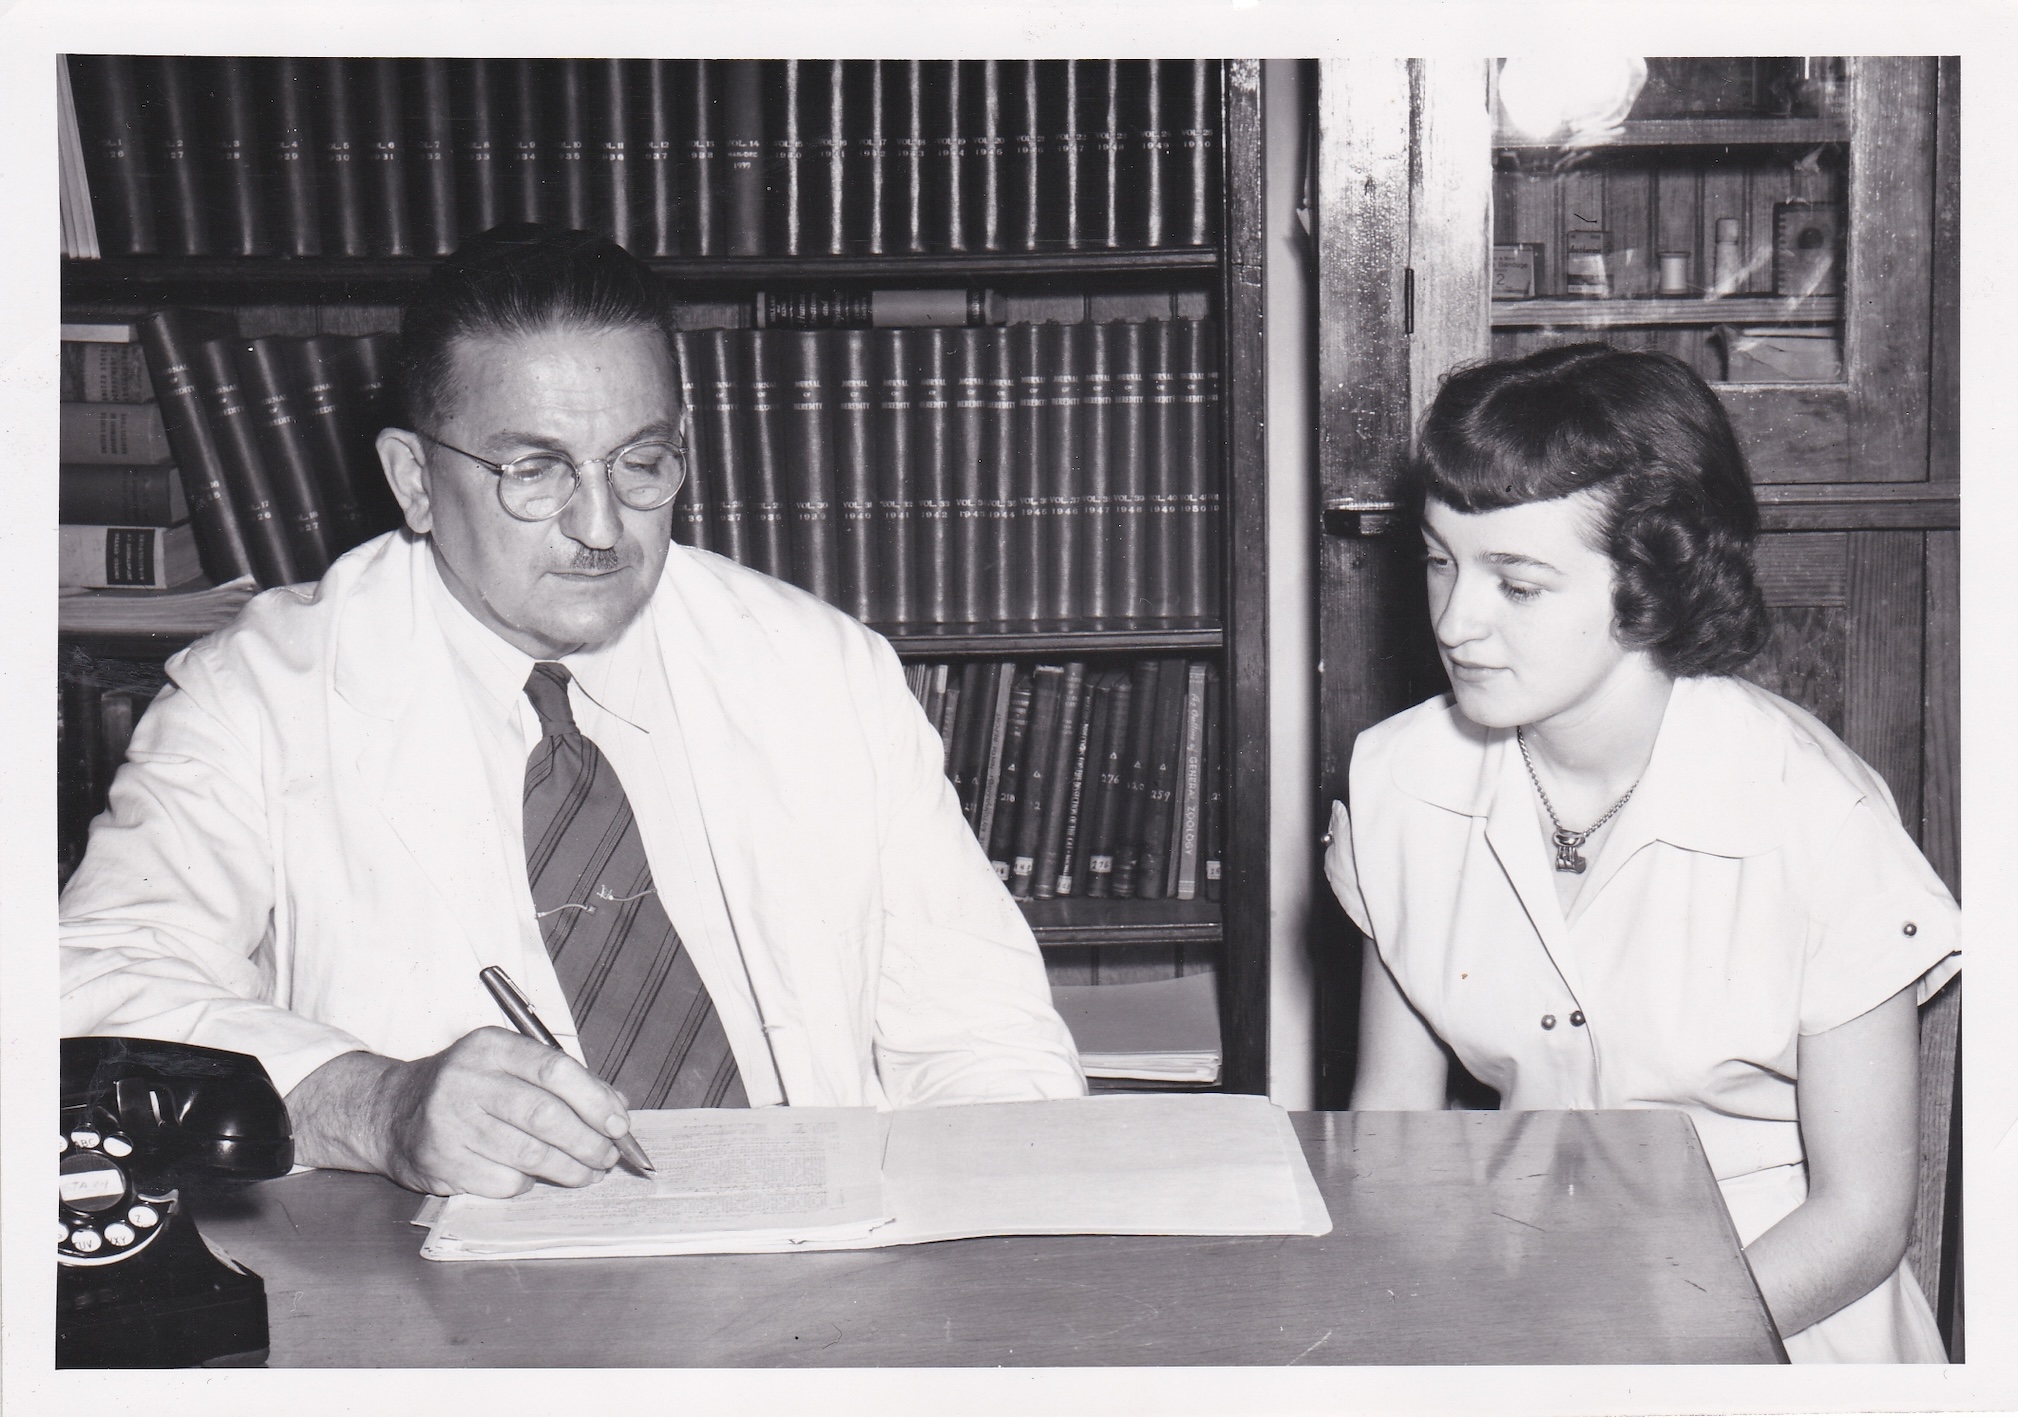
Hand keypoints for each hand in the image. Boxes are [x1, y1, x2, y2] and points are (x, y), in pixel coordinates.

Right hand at [288, 1030, 635, 1196]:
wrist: (392, 1111)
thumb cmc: (469, 1088)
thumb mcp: (510, 1065)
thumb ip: (564, 1081)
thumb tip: (616, 1108)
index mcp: (491, 1046)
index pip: (553, 1069)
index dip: (594, 1100)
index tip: (619, 1124)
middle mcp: (466, 1079)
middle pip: (543, 1115)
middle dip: (586, 1141)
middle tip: (608, 1156)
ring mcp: (449, 1121)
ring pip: (528, 1154)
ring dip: (568, 1169)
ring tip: (587, 1173)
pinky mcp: (441, 1160)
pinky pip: (503, 1180)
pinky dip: (528, 1183)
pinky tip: (534, 1178)